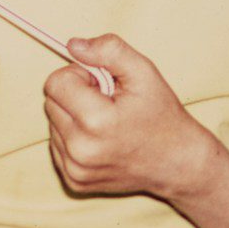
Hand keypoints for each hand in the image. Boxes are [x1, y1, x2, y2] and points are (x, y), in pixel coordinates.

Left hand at [43, 34, 217, 199]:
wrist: (177, 163)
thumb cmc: (162, 116)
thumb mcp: (144, 73)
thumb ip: (109, 50)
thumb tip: (73, 46)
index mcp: (96, 122)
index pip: (55, 83)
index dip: (79, 76)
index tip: (102, 84)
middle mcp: (80, 150)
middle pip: (51, 102)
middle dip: (75, 95)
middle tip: (108, 103)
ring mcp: (75, 170)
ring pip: (53, 124)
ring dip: (73, 117)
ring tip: (107, 124)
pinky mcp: (74, 181)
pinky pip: (57, 146)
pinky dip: (74, 138)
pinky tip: (101, 141)